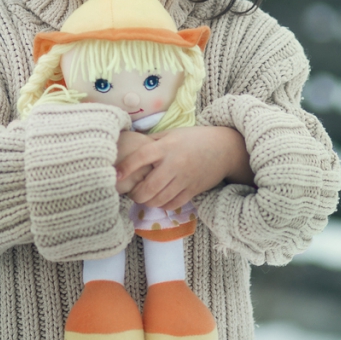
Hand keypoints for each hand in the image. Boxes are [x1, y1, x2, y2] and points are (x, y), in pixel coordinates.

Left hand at [114, 126, 252, 210]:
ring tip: (142, 197)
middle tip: (131, 193)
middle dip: (136, 194)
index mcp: (166, 147)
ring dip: (147, 202)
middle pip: (149, 187)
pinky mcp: (193, 190)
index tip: (116, 174)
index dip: (126, 167)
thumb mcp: (171, 134)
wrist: (224, 148)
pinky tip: (158, 200)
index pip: (141, 157)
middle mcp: (175, 164)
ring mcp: (184, 179)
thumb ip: (151, 141)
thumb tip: (129, 146)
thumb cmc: (194, 139)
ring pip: (160, 199)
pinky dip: (162, 205)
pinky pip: (173, 204)